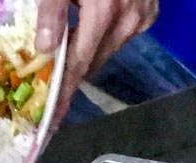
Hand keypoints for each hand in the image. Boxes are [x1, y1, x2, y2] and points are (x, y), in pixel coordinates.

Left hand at [35, 0, 158, 121]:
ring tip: (73, 43)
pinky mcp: (150, 13)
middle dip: (73, 73)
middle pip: (94, 61)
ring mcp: (142, 18)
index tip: (54, 118)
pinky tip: (98, 22)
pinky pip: (123, 35)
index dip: (65, 91)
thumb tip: (44, 48)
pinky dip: (107, 35)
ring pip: (109, 49)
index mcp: (103, 12)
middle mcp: (127, 22)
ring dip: (90, 50)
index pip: (78, 63)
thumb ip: (52, 10)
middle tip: (53, 79)